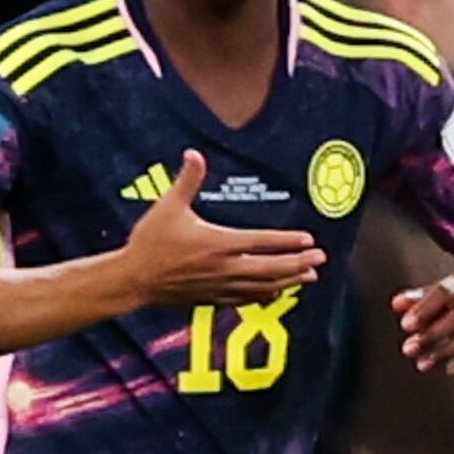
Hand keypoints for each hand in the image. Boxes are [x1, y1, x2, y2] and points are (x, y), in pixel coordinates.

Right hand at [120, 153, 326, 307]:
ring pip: (263, 287)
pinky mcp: (212, 299)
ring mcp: (219, 286)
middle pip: (271, 268)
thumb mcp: (168, 206)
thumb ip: (187, 180)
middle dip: (298, 264)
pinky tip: (277, 294)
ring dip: (288, 281)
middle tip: (320, 259)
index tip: (309, 240)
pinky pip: (246, 300)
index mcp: (218, 242)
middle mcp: (224, 267)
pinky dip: (266, 296)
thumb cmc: (150, 242)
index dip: (288, 242)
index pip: (262, 242)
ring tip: (308, 277)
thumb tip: (194, 154)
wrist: (133, 279)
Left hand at [395, 275, 453, 374]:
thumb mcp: (434, 296)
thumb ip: (416, 300)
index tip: (406, 326)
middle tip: (408, 349)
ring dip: (447, 351)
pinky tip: (449, 369)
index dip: (425, 308)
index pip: (445, 292)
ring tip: (422, 365)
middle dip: (434, 333)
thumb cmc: (451, 303)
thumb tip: (397, 304)